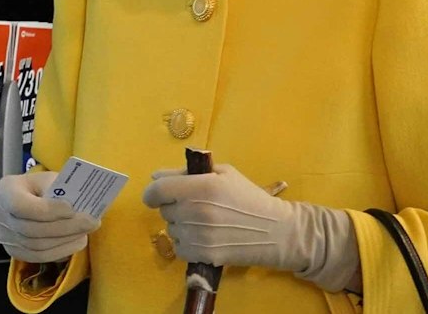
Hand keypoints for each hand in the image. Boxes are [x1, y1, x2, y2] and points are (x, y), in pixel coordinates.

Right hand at [0, 168, 97, 263]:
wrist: (26, 198)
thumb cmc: (39, 186)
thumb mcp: (46, 178)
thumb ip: (58, 188)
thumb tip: (80, 205)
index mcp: (5, 191)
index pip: (21, 206)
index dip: (47, 210)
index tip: (71, 208)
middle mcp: (0, 216)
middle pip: (32, 229)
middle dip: (65, 227)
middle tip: (91, 222)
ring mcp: (6, 237)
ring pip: (37, 247)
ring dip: (66, 241)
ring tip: (86, 232)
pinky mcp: (15, 252)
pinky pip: (39, 257)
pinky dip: (61, 251)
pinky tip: (77, 242)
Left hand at [142, 164, 305, 271]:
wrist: (275, 231)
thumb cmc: (249, 197)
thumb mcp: (223, 173)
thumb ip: (187, 172)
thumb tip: (156, 176)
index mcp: (201, 186)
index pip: (158, 190)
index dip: (152, 192)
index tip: (157, 195)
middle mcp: (196, 211)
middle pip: (164, 210)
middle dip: (175, 206)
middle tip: (196, 206)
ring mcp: (199, 235)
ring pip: (171, 229)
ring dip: (181, 225)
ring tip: (204, 222)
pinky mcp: (203, 255)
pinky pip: (179, 248)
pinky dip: (186, 244)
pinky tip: (204, 238)